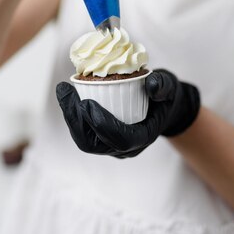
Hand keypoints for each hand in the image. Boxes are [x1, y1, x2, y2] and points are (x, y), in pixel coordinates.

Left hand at [56, 69, 200, 157]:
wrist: (163, 107)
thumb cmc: (165, 95)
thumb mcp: (170, 86)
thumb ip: (163, 85)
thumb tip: (151, 86)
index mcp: (144, 137)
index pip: (120, 139)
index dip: (101, 123)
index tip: (86, 102)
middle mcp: (127, 148)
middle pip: (95, 144)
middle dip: (76, 119)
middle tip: (65, 92)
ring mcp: (113, 147)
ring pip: (85, 140)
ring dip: (71, 117)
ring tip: (63, 92)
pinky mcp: (103, 140)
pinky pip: (84, 134)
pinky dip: (73, 116)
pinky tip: (67, 96)